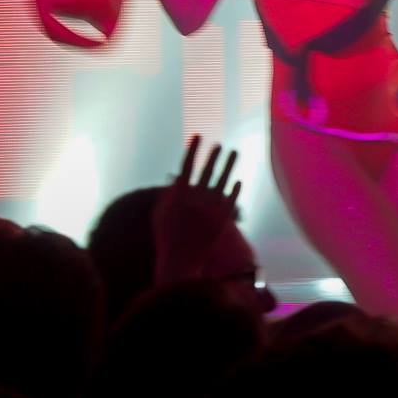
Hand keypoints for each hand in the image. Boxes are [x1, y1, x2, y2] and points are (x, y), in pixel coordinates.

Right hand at [154, 133, 241, 283]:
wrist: (181, 261)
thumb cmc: (166, 238)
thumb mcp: (159, 214)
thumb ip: (167, 195)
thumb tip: (176, 180)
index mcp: (179, 194)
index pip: (187, 166)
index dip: (193, 150)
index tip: (198, 136)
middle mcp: (197, 198)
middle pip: (208, 170)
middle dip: (214, 156)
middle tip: (220, 144)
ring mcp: (212, 208)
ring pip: (224, 180)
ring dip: (229, 165)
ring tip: (234, 152)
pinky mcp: (223, 218)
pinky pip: (232, 199)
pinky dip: (235, 189)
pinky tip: (237, 181)